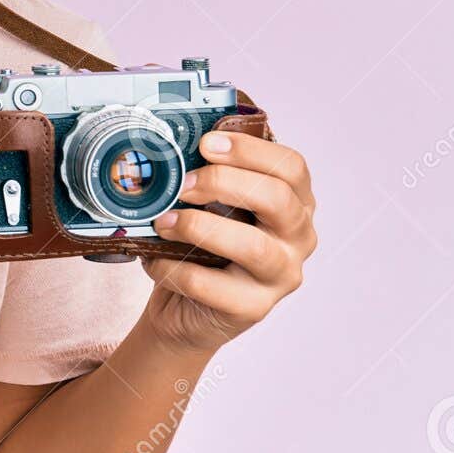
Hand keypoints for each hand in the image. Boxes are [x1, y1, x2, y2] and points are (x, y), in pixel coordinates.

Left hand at [139, 131, 317, 354]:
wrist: (185, 306)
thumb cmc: (202, 245)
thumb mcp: (211, 205)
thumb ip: (207, 177)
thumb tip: (173, 147)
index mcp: (295, 202)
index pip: (291, 166)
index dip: (249, 150)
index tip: (206, 143)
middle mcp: (298, 238)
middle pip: (278, 199)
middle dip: (223, 183)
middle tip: (184, 185)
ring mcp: (281, 276)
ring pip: (253, 246)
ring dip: (197, 227)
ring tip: (163, 223)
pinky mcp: (253, 308)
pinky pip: (211, 284)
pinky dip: (174, 268)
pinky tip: (154, 260)